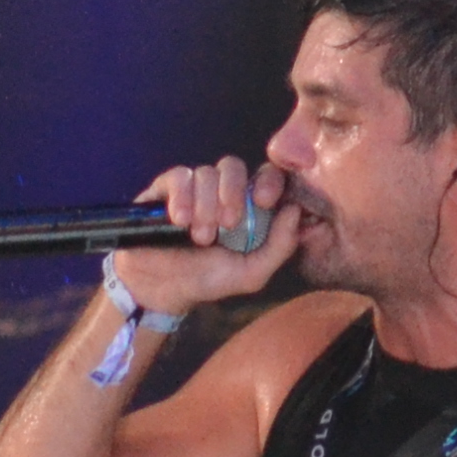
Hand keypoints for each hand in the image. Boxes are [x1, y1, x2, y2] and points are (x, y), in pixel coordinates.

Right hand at [105, 157, 299, 316]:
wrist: (161, 289)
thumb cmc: (208, 278)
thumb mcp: (251, 273)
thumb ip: (279, 246)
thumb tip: (295, 209)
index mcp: (247, 206)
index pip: (265, 174)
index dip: (269, 180)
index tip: (264, 201)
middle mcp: (221, 190)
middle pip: (233, 166)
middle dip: (232, 194)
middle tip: (227, 225)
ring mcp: (193, 187)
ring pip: (206, 173)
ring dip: (205, 206)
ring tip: (199, 237)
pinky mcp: (166, 188)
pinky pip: (179, 176)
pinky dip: (182, 198)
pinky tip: (179, 221)